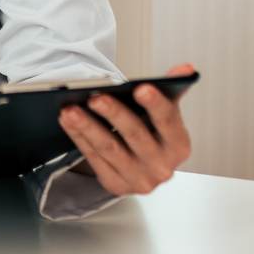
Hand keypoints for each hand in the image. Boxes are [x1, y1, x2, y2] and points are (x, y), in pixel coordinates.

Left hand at [57, 63, 194, 196]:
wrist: (144, 167)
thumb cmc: (153, 134)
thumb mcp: (165, 113)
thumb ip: (172, 89)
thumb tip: (185, 69)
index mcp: (178, 145)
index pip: (168, 121)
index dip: (155, 105)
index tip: (141, 88)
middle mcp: (161, 166)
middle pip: (135, 135)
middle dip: (114, 114)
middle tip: (95, 97)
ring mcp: (138, 179)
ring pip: (109, 149)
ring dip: (87, 127)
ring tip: (70, 109)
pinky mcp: (116, 184)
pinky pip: (94, 159)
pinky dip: (79, 138)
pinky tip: (68, 121)